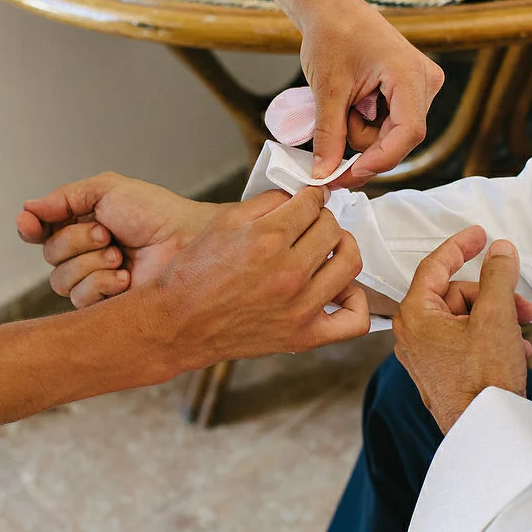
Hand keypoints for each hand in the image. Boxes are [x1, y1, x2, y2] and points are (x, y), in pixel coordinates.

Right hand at [18, 173, 216, 307]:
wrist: (186, 242)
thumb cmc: (155, 213)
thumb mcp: (106, 190)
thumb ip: (64, 198)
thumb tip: (27, 207)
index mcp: (82, 223)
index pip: (41, 231)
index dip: (30, 228)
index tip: (29, 224)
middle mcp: (85, 253)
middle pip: (49, 256)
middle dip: (76, 241)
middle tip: (107, 234)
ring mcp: (95, 280)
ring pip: (61, 280)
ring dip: (91, 263)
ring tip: (121, 255)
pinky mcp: (106, 305)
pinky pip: (80, 300)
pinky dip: (102, 283)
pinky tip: (126, 276)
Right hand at [149, 186, 369, 367]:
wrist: (175, 324)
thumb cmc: (193, 274)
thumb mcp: (223, 223)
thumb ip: (266, 203)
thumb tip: (299, 196)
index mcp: (267, 240)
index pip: (312, 203)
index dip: (310, 197)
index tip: (307, 200)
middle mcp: (288, 273)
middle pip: (333, 229)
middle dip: (323, 219)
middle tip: (311, 223)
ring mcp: (300, 307)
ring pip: (349, 263)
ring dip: (342, 248)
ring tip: (327, 249)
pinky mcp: (303, 336)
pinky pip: (353, 321)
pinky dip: (355, 302)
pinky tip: (340, 290)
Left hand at [299, 2, 444, 187]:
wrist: (332, 10)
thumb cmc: (332, 35)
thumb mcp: (327, 90)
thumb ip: (329, 135)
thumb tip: (324, 175)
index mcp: (410, 75)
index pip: (407, 134)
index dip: (378, 161)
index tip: (346, 175)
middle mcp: (425, 81)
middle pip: (400, 138)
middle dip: (364, 144)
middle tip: (333, 133)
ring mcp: (421, 86)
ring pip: (393, 135)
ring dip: (363, 131)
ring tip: (345, 102)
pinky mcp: (412, 91)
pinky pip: (392, 124)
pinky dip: (368, 122)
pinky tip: (355, 102)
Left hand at [393, 227, 531, 433]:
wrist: (487, 435)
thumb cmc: (484, 380)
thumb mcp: (496, 317)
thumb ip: (498, 276)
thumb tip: (500, 251)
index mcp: (415, 316)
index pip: (434, 266)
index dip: (460, 246)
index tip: (480, 235)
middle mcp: (412, 336)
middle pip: (455, 295)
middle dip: (492, 295)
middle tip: (522, 305)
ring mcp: (425, 358)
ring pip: (464, 320)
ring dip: (497, 319)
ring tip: (522, 333)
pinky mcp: (441, 375)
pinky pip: (465, 343)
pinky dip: (491, 340)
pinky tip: (516, 352)